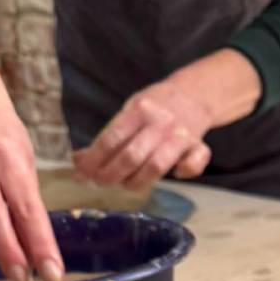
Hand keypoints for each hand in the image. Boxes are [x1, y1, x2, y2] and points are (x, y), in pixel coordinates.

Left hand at [73, 75, 213, 189]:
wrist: (192, 96)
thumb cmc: (154, 107)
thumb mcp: (129, 111)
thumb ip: (109, 135)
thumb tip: (80, 160)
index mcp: (140, 109)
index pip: (111, 139)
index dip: (93, 159)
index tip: (81, 173)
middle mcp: (161, 123)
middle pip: (131, 156)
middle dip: (110, 174)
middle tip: (98, 182)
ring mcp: (181, 136)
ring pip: (156, 167)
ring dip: (136, 181)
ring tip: (124, 184)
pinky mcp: (199, 147)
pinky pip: (193, 167)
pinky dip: (183, 173)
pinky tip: (174, 174)